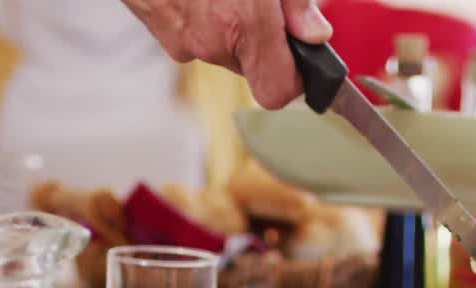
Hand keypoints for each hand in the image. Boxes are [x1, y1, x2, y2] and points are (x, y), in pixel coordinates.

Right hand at [120, 0, 332, 108]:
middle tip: (258, 4)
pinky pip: (194, 36)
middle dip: (261, 41)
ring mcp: (180, 40)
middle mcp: (210, 41)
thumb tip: (315, 33)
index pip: (278, 91)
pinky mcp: (160, 32)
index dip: (294, 80)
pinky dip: (202, 18)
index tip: (300, 60)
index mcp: (243, 23)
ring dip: (230, 28)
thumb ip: (295, 3)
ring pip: (222, 51)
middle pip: (251, 68)